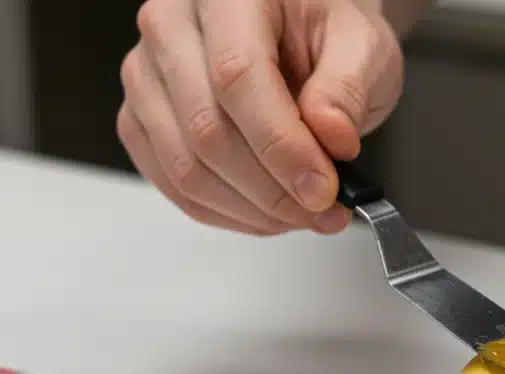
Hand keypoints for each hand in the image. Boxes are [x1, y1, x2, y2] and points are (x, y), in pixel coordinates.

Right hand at [118, 0, 402, 235]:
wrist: (299, 33)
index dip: (281, 145)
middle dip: (273, 189)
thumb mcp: (362, 45)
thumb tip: (331, 138)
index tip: (323, 187)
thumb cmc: (325, 29)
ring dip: (251, 210)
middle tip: (325, 209)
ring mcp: (147, 75)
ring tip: (304, 213)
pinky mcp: (142, 119)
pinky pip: (173, 184)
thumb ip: (348, 87)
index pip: (237, 77)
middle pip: (207, 130)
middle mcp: (171, 27)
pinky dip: (226, 212)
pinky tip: (268, 213)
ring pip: (186, 167)